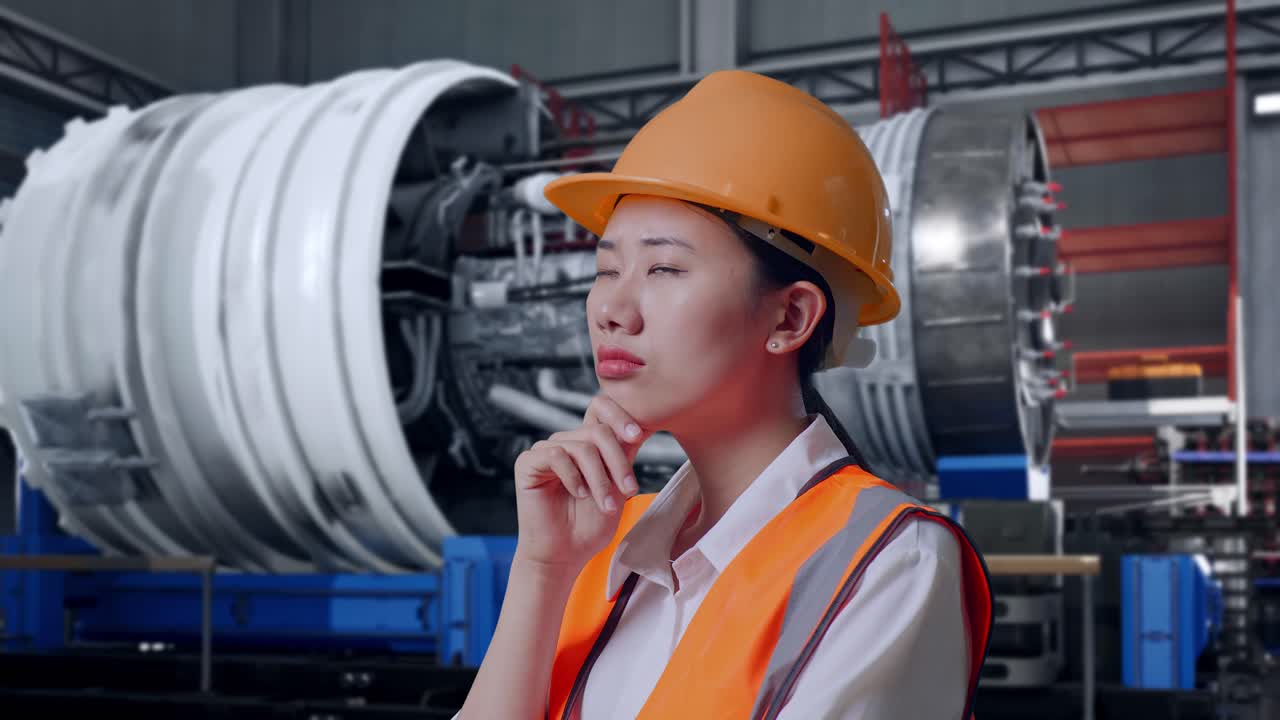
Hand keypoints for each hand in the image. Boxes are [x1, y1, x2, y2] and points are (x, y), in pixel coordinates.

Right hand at [512, 394, 654, 570]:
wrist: (565, 555)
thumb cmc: (590, 525)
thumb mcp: (617, 487)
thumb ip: (624, 456)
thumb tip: (640, 427)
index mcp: (587, 443)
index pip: (600, 408)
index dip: (620, 415)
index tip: (637, 436)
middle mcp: (566, 442)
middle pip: (598, 431)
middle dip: (618, 462)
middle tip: (629, 490)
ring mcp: (545, 450)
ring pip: (582, 447)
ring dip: (600, 479)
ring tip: (607, 505)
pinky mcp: (527, 463)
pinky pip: (556, 456)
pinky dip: (573, 477)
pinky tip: (579, 495)